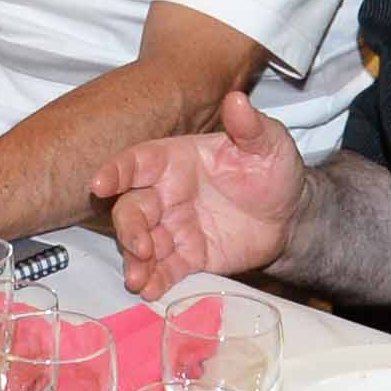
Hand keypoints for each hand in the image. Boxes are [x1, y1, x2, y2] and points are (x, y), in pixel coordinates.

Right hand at [95, 88, 307, 297]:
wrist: (291, 217)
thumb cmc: (273, 171)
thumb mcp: (269, 143)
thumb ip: (250, 126)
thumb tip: (237, 99)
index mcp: (177, 160)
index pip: (137, 162)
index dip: (115, 171)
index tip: (99, 184)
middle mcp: (167, 193)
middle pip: (132, 208)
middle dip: (128, 228)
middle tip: (139, 247)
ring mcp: (175, 227)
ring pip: (142, 242)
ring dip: (134, 259)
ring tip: (137, 278)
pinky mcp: (188, 257)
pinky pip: (164, 269)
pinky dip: (154, 280)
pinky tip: (149, 291)